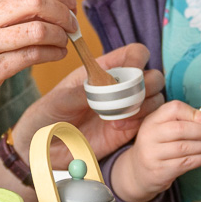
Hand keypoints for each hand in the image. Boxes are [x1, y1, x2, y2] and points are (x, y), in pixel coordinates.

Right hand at [0, 0, 76, 129]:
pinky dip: (53, 53)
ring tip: (65, 42)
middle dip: (63, 12)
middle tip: (73, 25)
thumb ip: (6, 11)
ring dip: (60, 35)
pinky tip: (58, 55)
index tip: (69, 4)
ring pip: (37, 28)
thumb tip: (50, 2)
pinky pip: (32, 56)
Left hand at [13, 42, 164, 159]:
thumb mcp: (58, 100)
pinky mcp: (129, 129)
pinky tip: (117, 128)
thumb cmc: (48, 115)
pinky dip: (140, 122)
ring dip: (144, 106)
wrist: (44, 147)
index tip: (131, 71)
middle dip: (145, 86)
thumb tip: (102, 87)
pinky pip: (149, 121)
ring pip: (156, 98)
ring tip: (117, 118)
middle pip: (153, 75)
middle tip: (125, 100)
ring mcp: (128, 108)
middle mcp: (121, 86)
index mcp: (104, 69)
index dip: (138, 59)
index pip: (134, 54)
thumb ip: (80, 92)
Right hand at [110, 100, 200, 201]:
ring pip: (185, 148)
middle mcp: (149, 135)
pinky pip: (186, 163)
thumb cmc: (157, 147)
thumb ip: (181, 122)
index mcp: (151, 120)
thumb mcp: (162, 129)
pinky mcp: (160, 170)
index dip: (194, 113)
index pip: (173, 109)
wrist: (139, 172)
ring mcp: (152, 154)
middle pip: (181, 129)